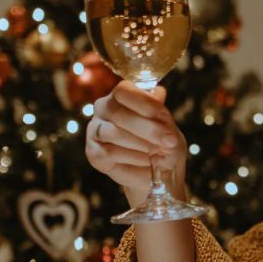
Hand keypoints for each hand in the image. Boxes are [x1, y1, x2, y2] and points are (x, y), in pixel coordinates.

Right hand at [85, 81, 187, 204]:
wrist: (159, 171)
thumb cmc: (162, 142)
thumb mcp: (167, 124)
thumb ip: (160, 110)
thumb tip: (158, 93)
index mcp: (121, 95)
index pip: (124, 90)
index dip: (143, 101)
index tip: (161, 113)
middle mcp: (103, 108)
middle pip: (118, 113)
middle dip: (148, 128)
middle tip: (169, 141)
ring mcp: (95, 130)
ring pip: (114, 133)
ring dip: (142, 144)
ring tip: (159, 153)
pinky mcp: (93, 152)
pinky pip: (110, 153)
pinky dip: (133, 158)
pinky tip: (147, 161)